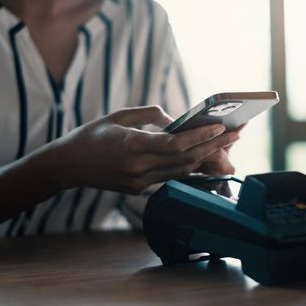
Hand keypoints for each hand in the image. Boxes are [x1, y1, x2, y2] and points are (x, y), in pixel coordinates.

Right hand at [55, 106, 239, 193]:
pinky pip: (171, 178)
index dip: (201, 136)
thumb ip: (150, 116)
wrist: (68, 167)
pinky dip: (190, 168)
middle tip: (237, 133)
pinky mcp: (139, 189)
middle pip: (186, 159)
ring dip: (207, 158)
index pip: (176, 144)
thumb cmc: (91, 136)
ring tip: (227, 144)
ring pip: (182, 171)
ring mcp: (140, 182)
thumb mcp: (118, 116)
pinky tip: (206, 159)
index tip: (221, 125)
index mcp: (132, 146)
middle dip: (214, 146)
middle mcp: (139, 168)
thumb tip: (175, 121)